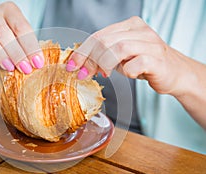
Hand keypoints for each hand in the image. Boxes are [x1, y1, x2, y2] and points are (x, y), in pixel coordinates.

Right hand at [0, 2, 43, 73]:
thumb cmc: (12, 42)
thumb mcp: (22, 41)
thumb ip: (27, 49)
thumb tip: (37, 64)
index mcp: (10, 11)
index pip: (21, 27)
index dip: (30, 47)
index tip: (37, 63)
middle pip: (3, 31)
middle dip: (16, 52)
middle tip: (25, 68)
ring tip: (10, 68)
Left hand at [67, 16, 190, 95]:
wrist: (175, 73)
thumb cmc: (145, 63)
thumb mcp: (121, 56)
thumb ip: (103, 56)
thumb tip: (79, 64)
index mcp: (129, 26)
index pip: (99, 35)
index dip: (82, 51)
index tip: (71, 65)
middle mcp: (141, 31)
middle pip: (105, 41)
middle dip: (89, 59)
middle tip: (83, 74)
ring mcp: (151, 44)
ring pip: (118, 49)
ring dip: (105, 64)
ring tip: (104, 74)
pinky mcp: (157, 59)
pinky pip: (135, 64)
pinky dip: (127, 71)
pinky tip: (129, 74)